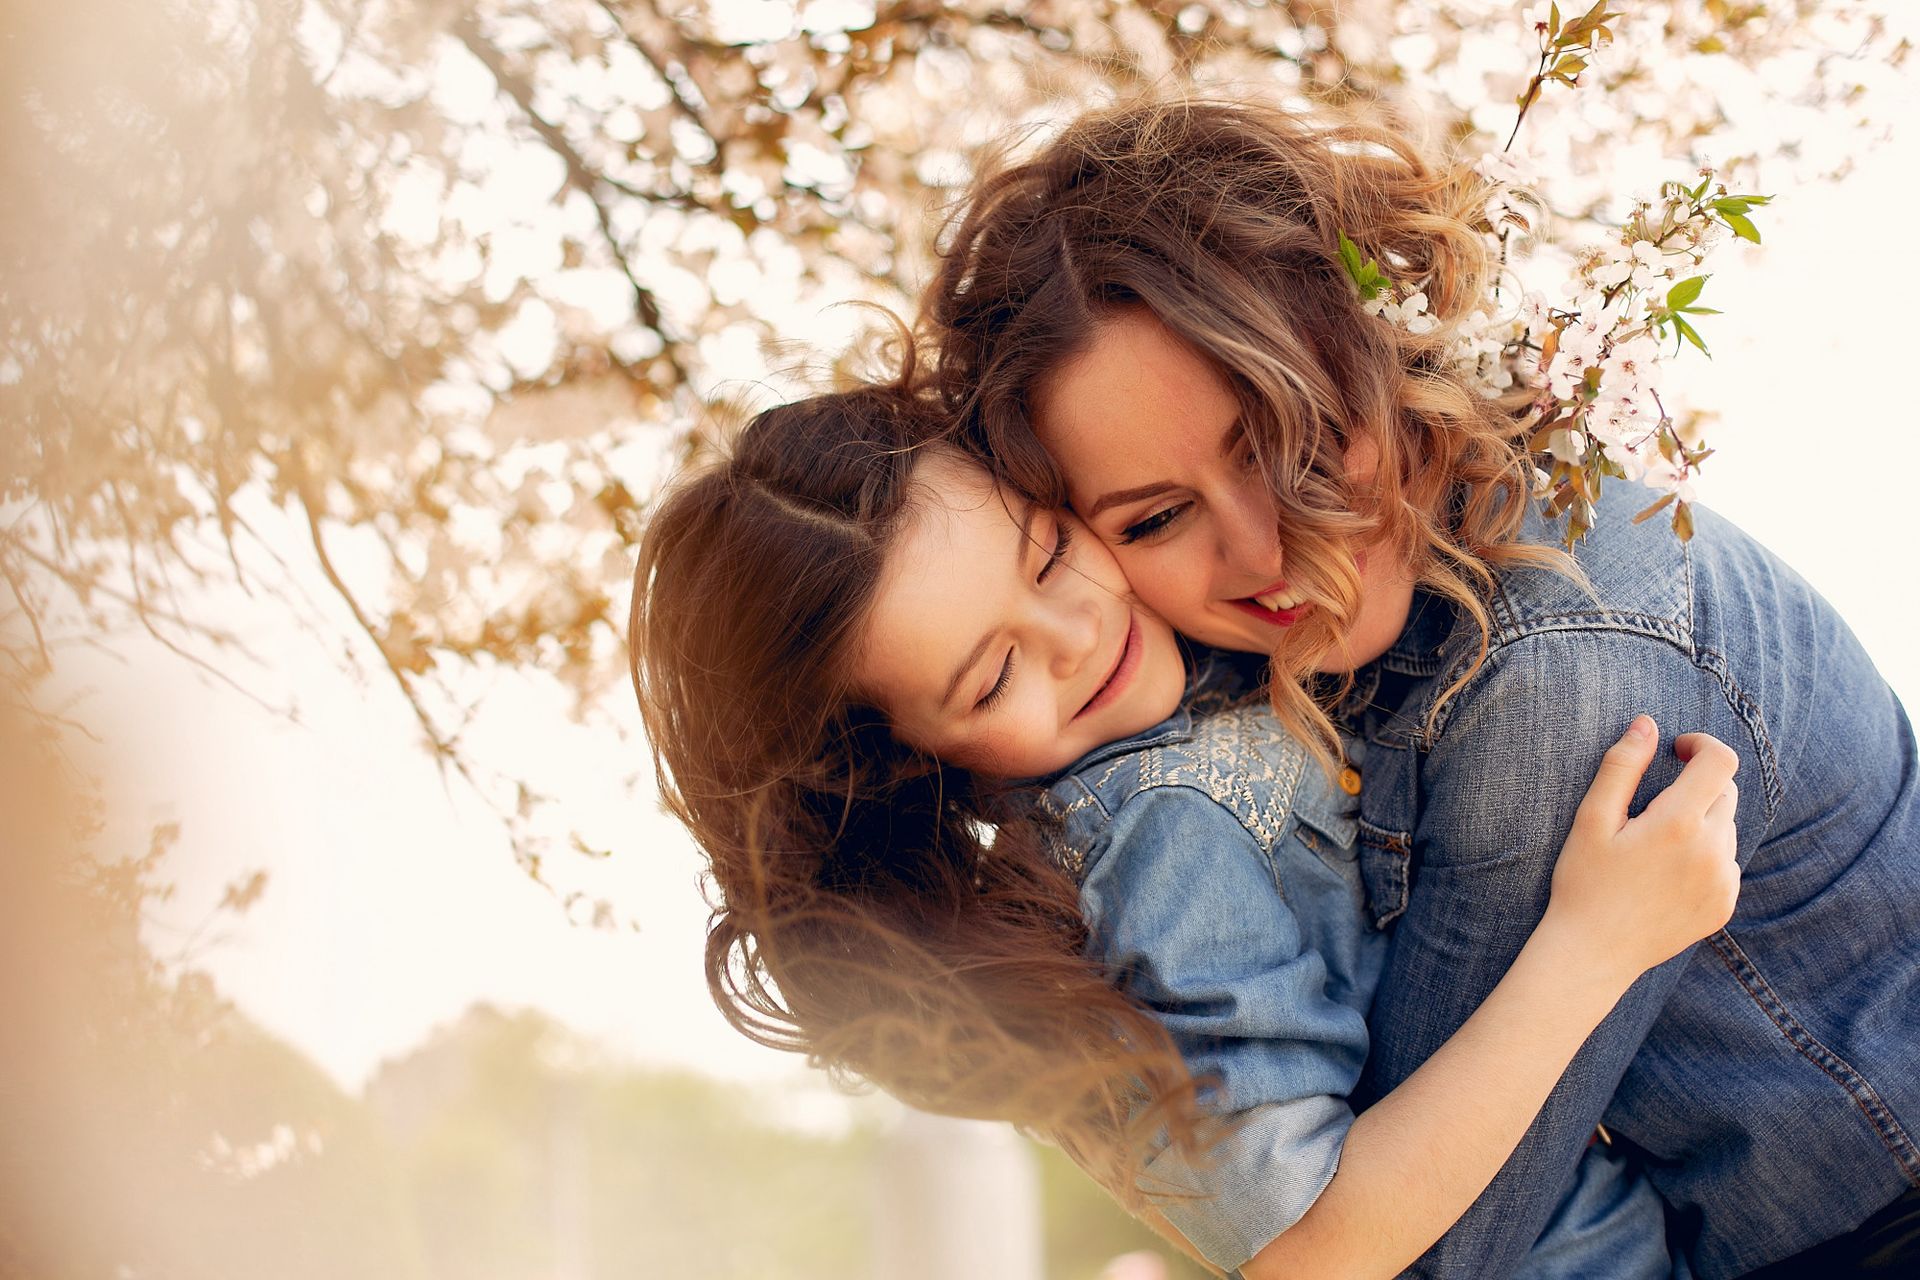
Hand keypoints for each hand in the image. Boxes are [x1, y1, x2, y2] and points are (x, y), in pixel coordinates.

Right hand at [1543, 715, 1740, 984]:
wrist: (1592, 953)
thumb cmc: (1584, 882)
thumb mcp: (1591, 819)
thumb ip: (1622, 766)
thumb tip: (1647, 723)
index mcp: (1679, 824)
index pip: (1721, 762)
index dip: (1702, 744)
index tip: (1677, 749)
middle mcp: (1713, 852)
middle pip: (1725, 793)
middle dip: (1696, 785)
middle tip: (1651, 806)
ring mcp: (1723, 882)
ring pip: (1727, 829)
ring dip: (1701, 822)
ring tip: (1654, 847)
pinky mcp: (1725, 905)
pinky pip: (1727, 864)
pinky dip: (1705, 856)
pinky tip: (1666, 875)